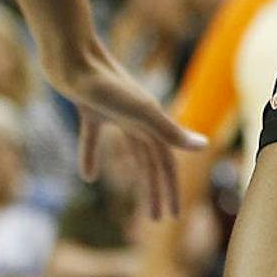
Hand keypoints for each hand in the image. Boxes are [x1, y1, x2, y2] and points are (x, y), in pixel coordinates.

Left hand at [43, 42, 207, 219]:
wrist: (72, 56)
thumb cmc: (105, 84)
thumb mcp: (140, 111)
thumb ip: (170, 130)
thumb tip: (204, 147)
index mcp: (152, 123)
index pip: (165, 164)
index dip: (170, 189)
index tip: (171, 216)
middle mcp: (139, 119)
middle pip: (152, 162)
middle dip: (156, 190)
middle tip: (157, 219)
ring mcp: (116, 114)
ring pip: (131, 152)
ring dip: (136, 177)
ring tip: (133, 203)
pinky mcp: (91, 109)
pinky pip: (94, 139)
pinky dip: (91, 157)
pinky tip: (87, 177)